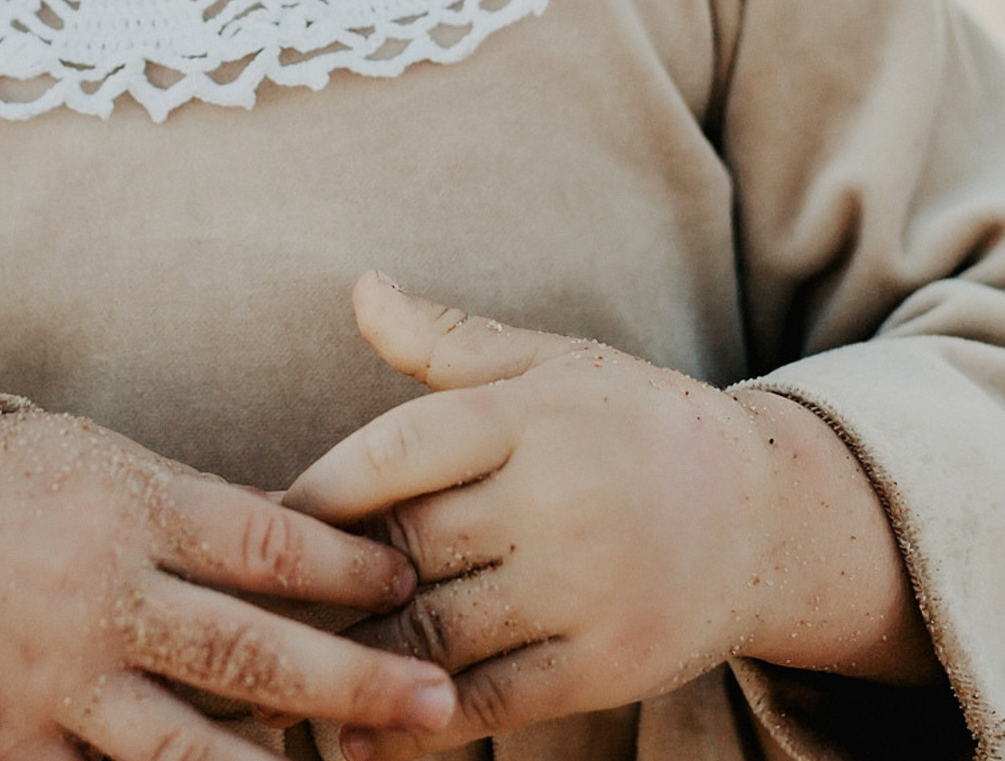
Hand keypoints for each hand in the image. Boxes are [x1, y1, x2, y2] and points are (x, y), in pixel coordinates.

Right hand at [0, 407, 458, 760]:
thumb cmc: (27, 480)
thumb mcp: (119, 467)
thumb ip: (210, 516)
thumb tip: (316, 545)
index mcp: (135, 510)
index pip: (266, 542)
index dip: (346, 565)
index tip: (406, 579)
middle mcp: (106, 599)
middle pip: (249, 653)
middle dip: (353, 682)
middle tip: (439, 701)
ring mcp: (62, 683)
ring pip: (187, 752)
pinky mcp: (19, 747)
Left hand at [283, 274, 937, 759]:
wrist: (763, 513)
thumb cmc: (629, 423)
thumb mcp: (547, 361)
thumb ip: (444, 340)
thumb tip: (360, 288)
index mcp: (528, 414)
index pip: (396, 451)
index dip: (319, 492)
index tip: (255, 520)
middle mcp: (554, 498)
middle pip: (405, 547)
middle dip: (320, 583)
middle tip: (241, 607)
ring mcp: (583, 588)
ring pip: (435, 629)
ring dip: (350, 659)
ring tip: (275, 678)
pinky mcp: (605, 663)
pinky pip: (493, 702)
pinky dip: (416, 726)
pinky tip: (355, 740)